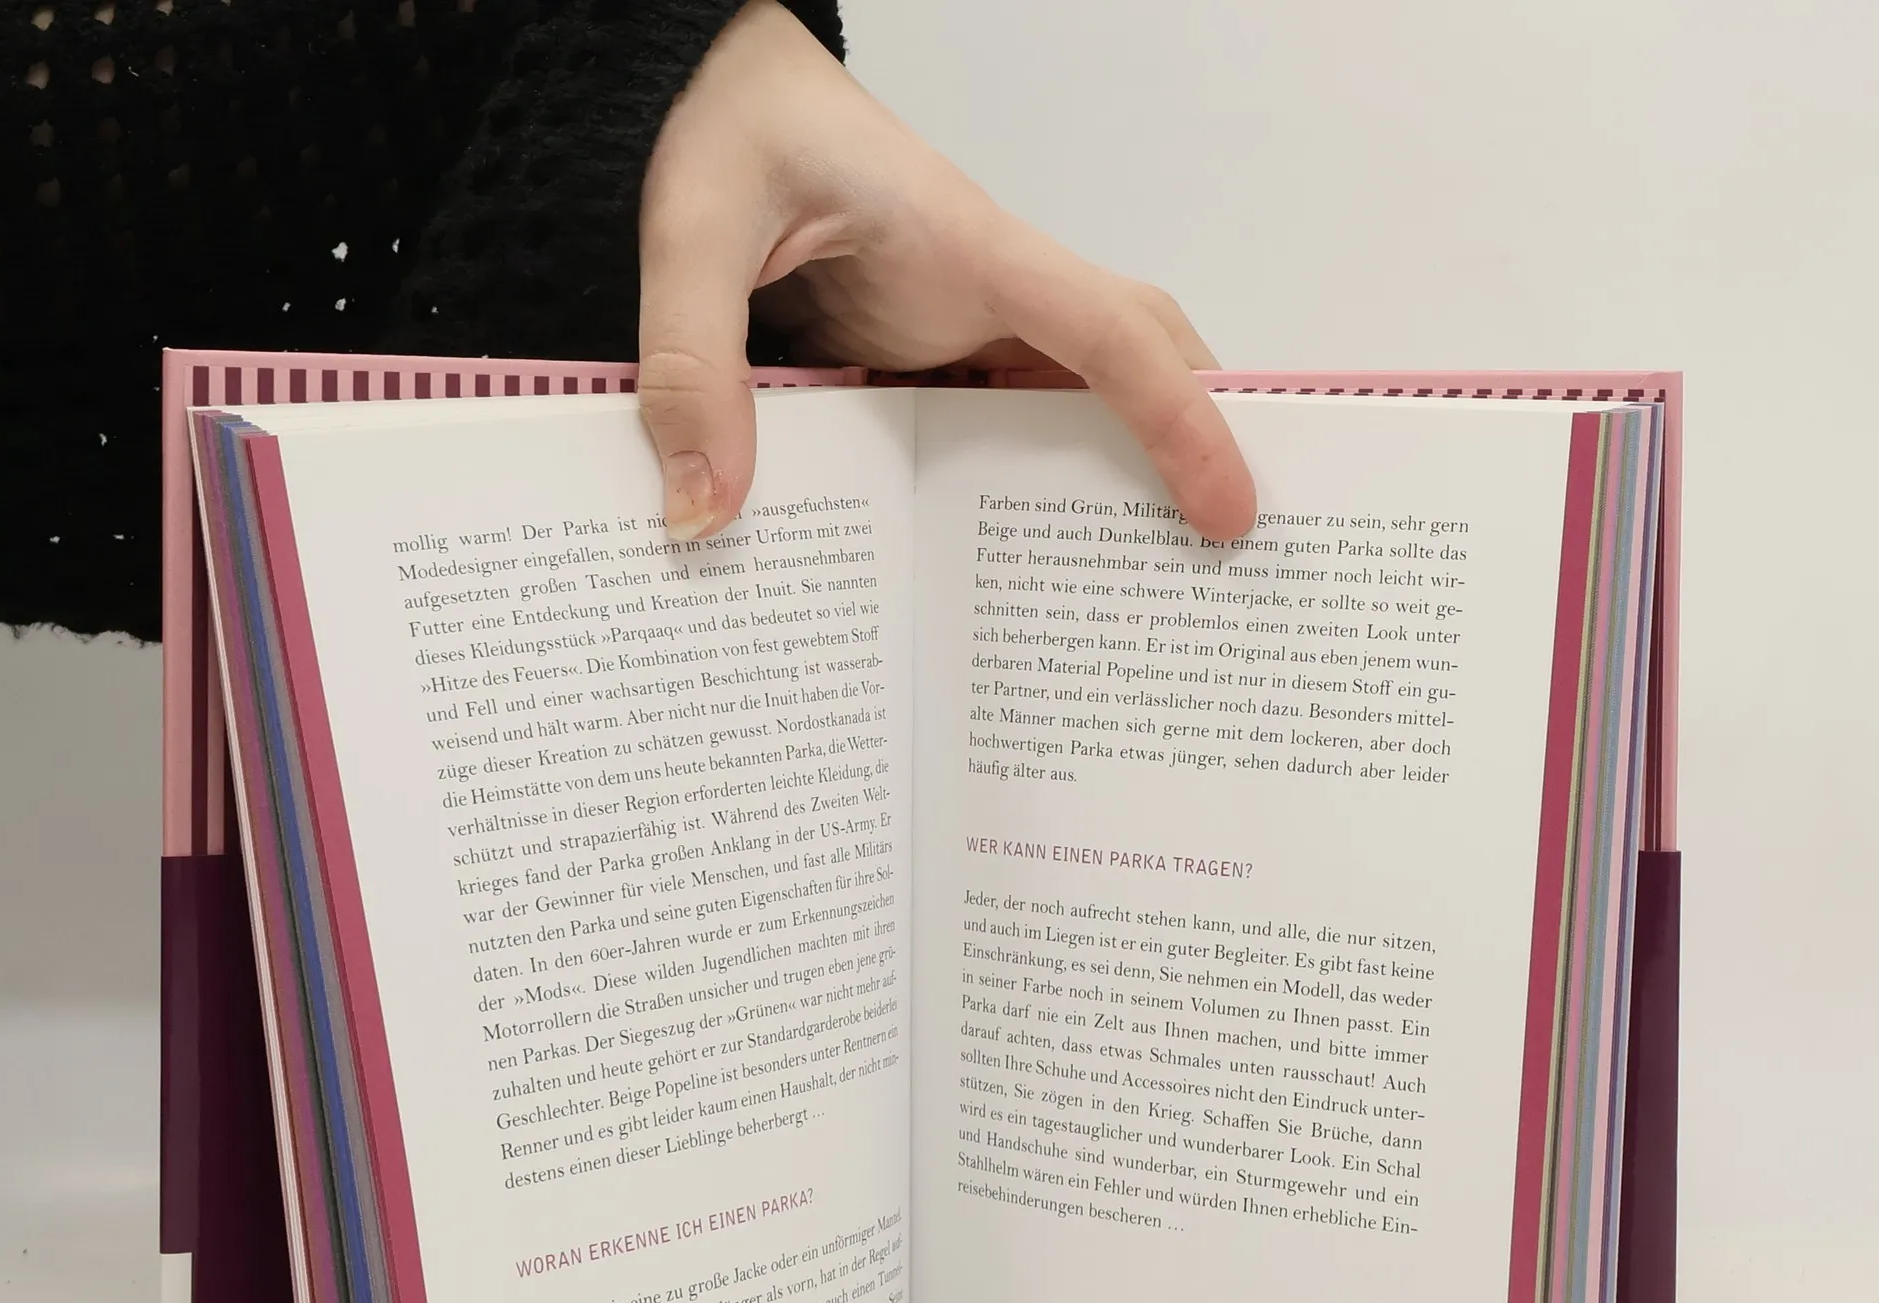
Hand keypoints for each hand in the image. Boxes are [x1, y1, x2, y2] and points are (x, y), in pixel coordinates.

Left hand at [637, 0, 1254, 541]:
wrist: (700, 85)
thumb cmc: (723, 122)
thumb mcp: (692, 234)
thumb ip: (696, 366)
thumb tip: (705, 516)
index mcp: (967, 251)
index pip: (1110, 334)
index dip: (1182, 421)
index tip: (1231, 507)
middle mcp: (982, 294)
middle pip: (1128, 368)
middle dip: (1187, 451)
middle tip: (1221, 560)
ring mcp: (954, 328)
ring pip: (1062, 408)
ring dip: (1098, 487)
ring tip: (1124, 595)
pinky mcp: (913, 355)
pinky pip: (984, 427)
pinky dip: (1006, 492)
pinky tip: (991, 567)